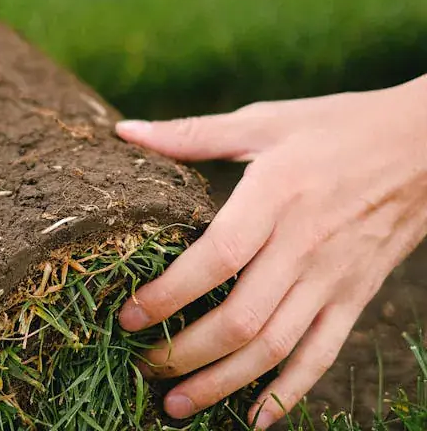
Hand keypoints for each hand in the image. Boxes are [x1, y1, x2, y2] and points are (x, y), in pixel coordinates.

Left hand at [116, 76, 426, 428]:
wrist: (426, 145)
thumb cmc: (337, 128)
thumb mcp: (264, 121)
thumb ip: (192, 134)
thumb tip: (126, 131)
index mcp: (275, 197)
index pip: (215, 259)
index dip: (169, 294)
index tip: (129, 316)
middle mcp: (304, 245)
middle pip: (240, 318)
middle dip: (184, 352)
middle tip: (141, 365)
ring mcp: (334, 278)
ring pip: (274, 348)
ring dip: (223, 382)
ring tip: (177, 405)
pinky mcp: (356, 296)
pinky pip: (322, 355)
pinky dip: (289, 392)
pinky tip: (255, 419)